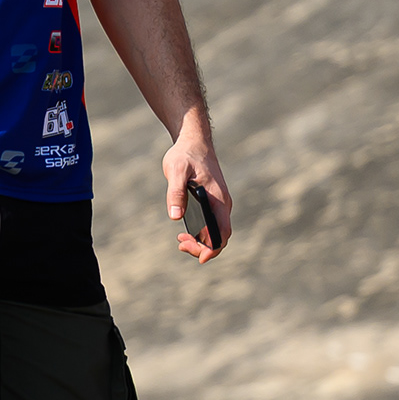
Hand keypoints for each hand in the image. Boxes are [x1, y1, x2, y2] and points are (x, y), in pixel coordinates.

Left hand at [164, 125, 233, 262]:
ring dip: (200, 240)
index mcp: (218, 200)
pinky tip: (183, 231)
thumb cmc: (185, 155)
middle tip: (180, 244)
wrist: (193, 141)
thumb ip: (176, 193)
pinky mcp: (211, 201)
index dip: (214, 248)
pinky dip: (199, 232)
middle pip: (219, 236)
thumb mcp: (177, 172)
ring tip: (180, 240)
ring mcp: (218, 203)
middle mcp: (222, 204)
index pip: (223, 232)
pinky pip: (210, 223)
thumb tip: (175, 215)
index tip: (200, 258)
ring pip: (214, 231)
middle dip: (202, 247)